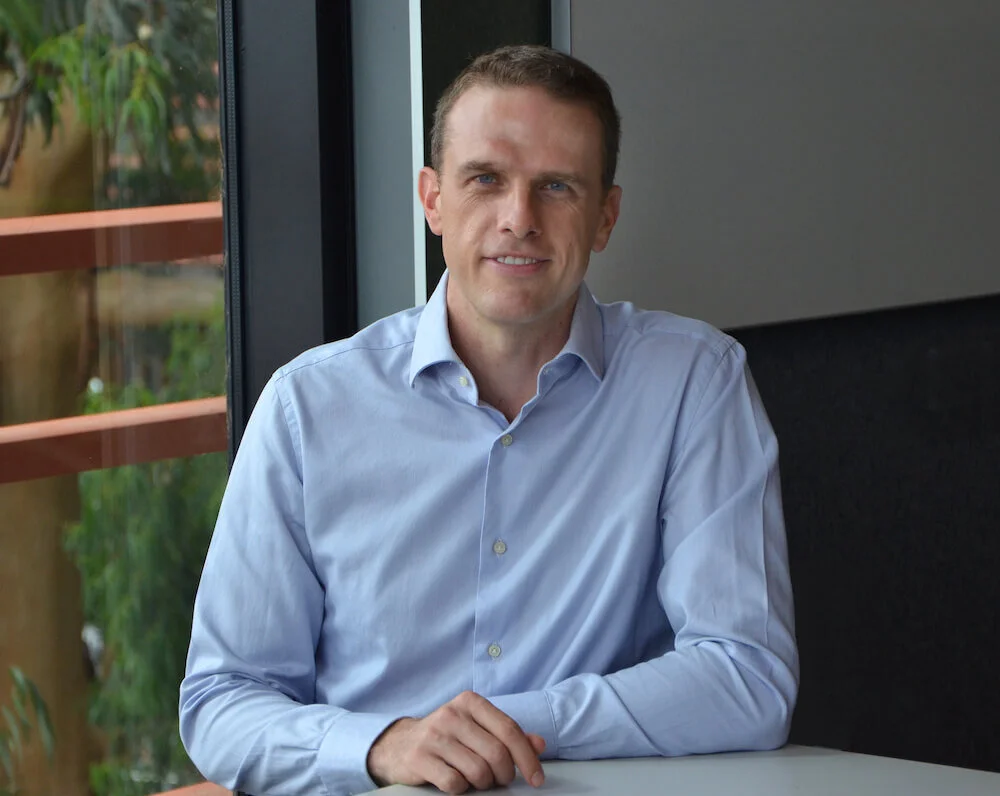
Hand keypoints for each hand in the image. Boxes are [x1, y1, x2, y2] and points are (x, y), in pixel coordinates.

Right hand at [366, 690, 545, 792]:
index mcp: (470, 702)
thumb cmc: (447, 737)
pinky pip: (455, 783)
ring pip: (478, 770)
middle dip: (504, 774)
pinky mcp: (419, 757)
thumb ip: (507, 735)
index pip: (509, 729)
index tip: (536, 778)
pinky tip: (457, 781)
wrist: (400, 744)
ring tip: (478, 780)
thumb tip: (539, 744)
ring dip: (484, 783)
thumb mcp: (477, 728)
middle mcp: (452, 714)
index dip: (527, 757)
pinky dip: (462, 789)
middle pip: (496, 753)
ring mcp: (434, 735)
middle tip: (500, 780)